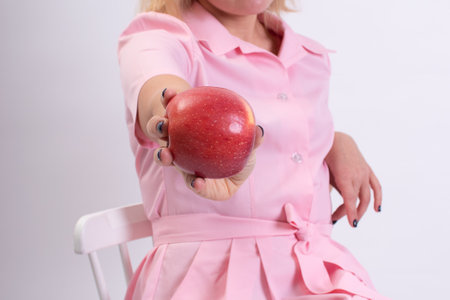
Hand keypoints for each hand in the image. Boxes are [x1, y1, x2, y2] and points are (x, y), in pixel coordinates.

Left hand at [145, 88, 263, 200]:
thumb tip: (259, 132)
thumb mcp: (250, 151)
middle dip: (163, 158)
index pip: (198, 184)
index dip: (197, 186)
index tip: (197, 181)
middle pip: (169, 160)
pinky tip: (170, 93)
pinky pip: (170, 110)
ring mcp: (175, 139)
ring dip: (157, 130)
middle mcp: (183, 158)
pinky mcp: (174, 119)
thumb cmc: (240, 149)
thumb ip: (253, 144)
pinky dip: (169, 102)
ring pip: (162, 137)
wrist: (228, 131)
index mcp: (202, 174)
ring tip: (162, 123)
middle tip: (166, 153)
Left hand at [325, 132, 381, 226]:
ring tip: (354, 218)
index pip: (350, 199)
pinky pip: (376, 186)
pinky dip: (378, 198)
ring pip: (367, 196)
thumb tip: (328, 203)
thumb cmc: (326, 157)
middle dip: (350, 212)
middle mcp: (358, 176)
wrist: (338, 141)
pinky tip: (377, 209)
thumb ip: (329, 187)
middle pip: (357, 200)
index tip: (351, 224)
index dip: (350, 212)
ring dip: (361, 209)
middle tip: (337, 219)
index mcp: (345, 177)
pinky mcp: (368, 170)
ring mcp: (364, 173)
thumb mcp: (324, 173)